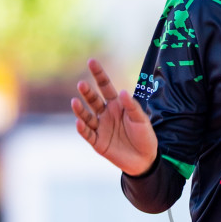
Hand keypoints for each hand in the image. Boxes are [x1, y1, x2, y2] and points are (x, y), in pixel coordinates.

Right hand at [71, 58, 157, 175]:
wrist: (145, 160)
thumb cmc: (145, 136)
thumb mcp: (142, 120)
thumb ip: (132, 106)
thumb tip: (123, 92)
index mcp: (116, 105)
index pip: (105, 86)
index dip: (98, 74)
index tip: (91, 61)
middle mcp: (105, 114)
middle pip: (93, 100)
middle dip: (87, 92)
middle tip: (82, 84)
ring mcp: (100, 128)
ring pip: (87, 116)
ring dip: (80, 110)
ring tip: (75, 102)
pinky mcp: (98, 142)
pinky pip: (88, 134)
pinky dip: (82, 128)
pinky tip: (79, 122)